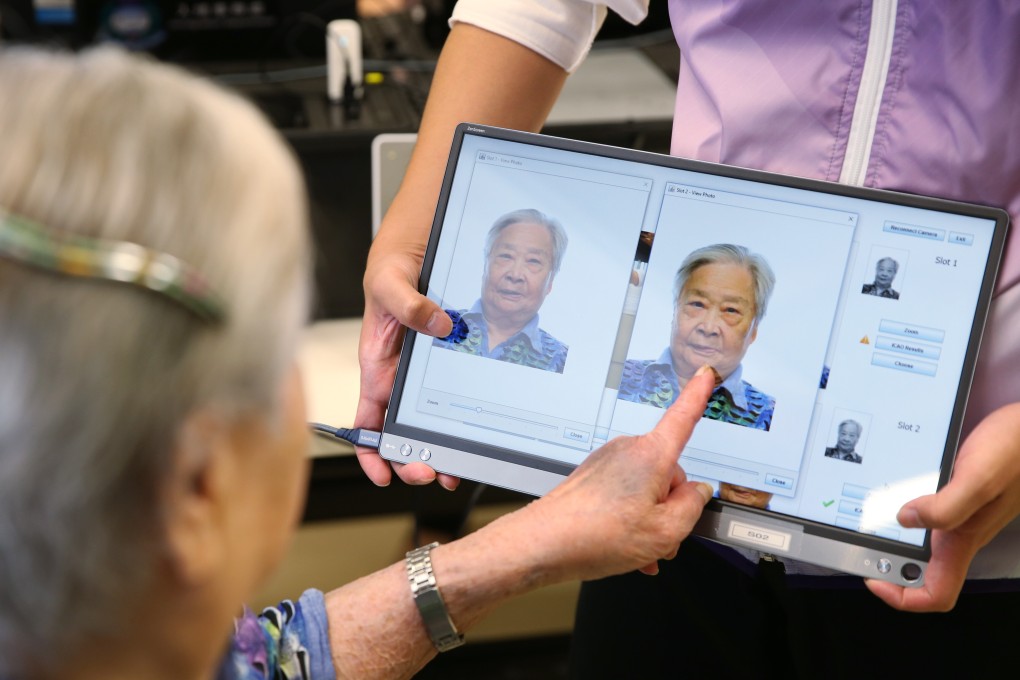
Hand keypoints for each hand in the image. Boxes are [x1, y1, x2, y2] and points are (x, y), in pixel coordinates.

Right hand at [354, 237, 456, 488]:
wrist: (414, 251)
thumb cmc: (390, 271)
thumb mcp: (391, 284)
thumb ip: (409, 305)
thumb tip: (437, 324)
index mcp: (376, 367)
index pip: (366, 421)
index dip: (370, 452)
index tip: (383, 473)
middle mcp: (398, 378)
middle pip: (400, 432)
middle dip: (412, 459)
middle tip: (431, 472)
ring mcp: (422, 375)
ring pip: (428, 424)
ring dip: (439, 448)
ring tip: (454, 468)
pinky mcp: (445, 366)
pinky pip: (451, 399)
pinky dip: (460, 421)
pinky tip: (474, 433)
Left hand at [521, 365, 715, 581]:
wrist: (545, 543)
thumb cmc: (596, 534)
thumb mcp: (665, 531)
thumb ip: (693, 507)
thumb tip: (698, 493)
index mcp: (651, 456)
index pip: (683, 417)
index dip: (698, 394)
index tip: (705, 373)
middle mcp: (628, 450)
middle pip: (669, 473)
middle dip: (670, 506)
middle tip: (660, 539)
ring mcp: (608, 461)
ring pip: (647, 489)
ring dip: (649, 518)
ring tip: (638, 549)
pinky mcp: (594, 475)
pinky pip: (625, 493)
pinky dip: (630, 518)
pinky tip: (624, 543)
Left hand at [866, 402, 1019, 610]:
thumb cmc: (1014, 450)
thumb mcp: (978, 478)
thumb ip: (946, 505)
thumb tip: (906, 519)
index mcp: (964, 539)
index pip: (938, 594)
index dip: (904, 598)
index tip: (875, 580)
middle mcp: (961, 532)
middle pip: (923, 571)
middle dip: (889, 565)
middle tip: (860, 544)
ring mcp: (960, 514)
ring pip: (923, 542)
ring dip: (893, 537)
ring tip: (865, 520)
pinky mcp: (957, 494)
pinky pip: (927, 513)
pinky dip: (903, 509)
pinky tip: (889, 490)